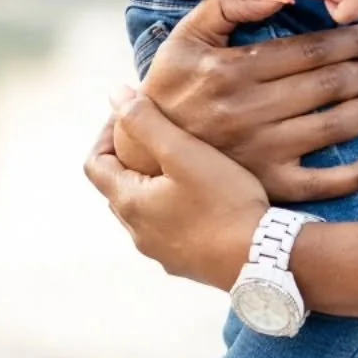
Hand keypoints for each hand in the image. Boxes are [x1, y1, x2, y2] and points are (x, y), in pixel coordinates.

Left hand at [86, 93, 268, 290]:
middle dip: (132, 157)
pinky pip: (169, 228)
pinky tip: (205, 197)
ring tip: (186, 163)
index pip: (95, 163)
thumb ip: (146, 121)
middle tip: (161, 133)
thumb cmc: (224, 203)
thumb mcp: (184, 153)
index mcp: (129, 204)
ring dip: (155, 184)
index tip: (134, 115)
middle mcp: (137, 232)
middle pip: (119, 186)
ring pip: (145, 209)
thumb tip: (115, 95)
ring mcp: (161, 251)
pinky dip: (175, 207)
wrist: (261, 258)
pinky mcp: (185, 262)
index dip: (106, 133)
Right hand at [140, 0, 357, 202]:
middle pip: (328, 84)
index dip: (352, 38)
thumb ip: (226, 4)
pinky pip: (323, 183)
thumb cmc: (169, 88)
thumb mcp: (185, 37)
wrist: (142, 152)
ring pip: (334, 126)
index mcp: (234, 70)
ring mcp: (262, 152)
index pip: (309, 50)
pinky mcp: (268, 185)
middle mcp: (251, 111)